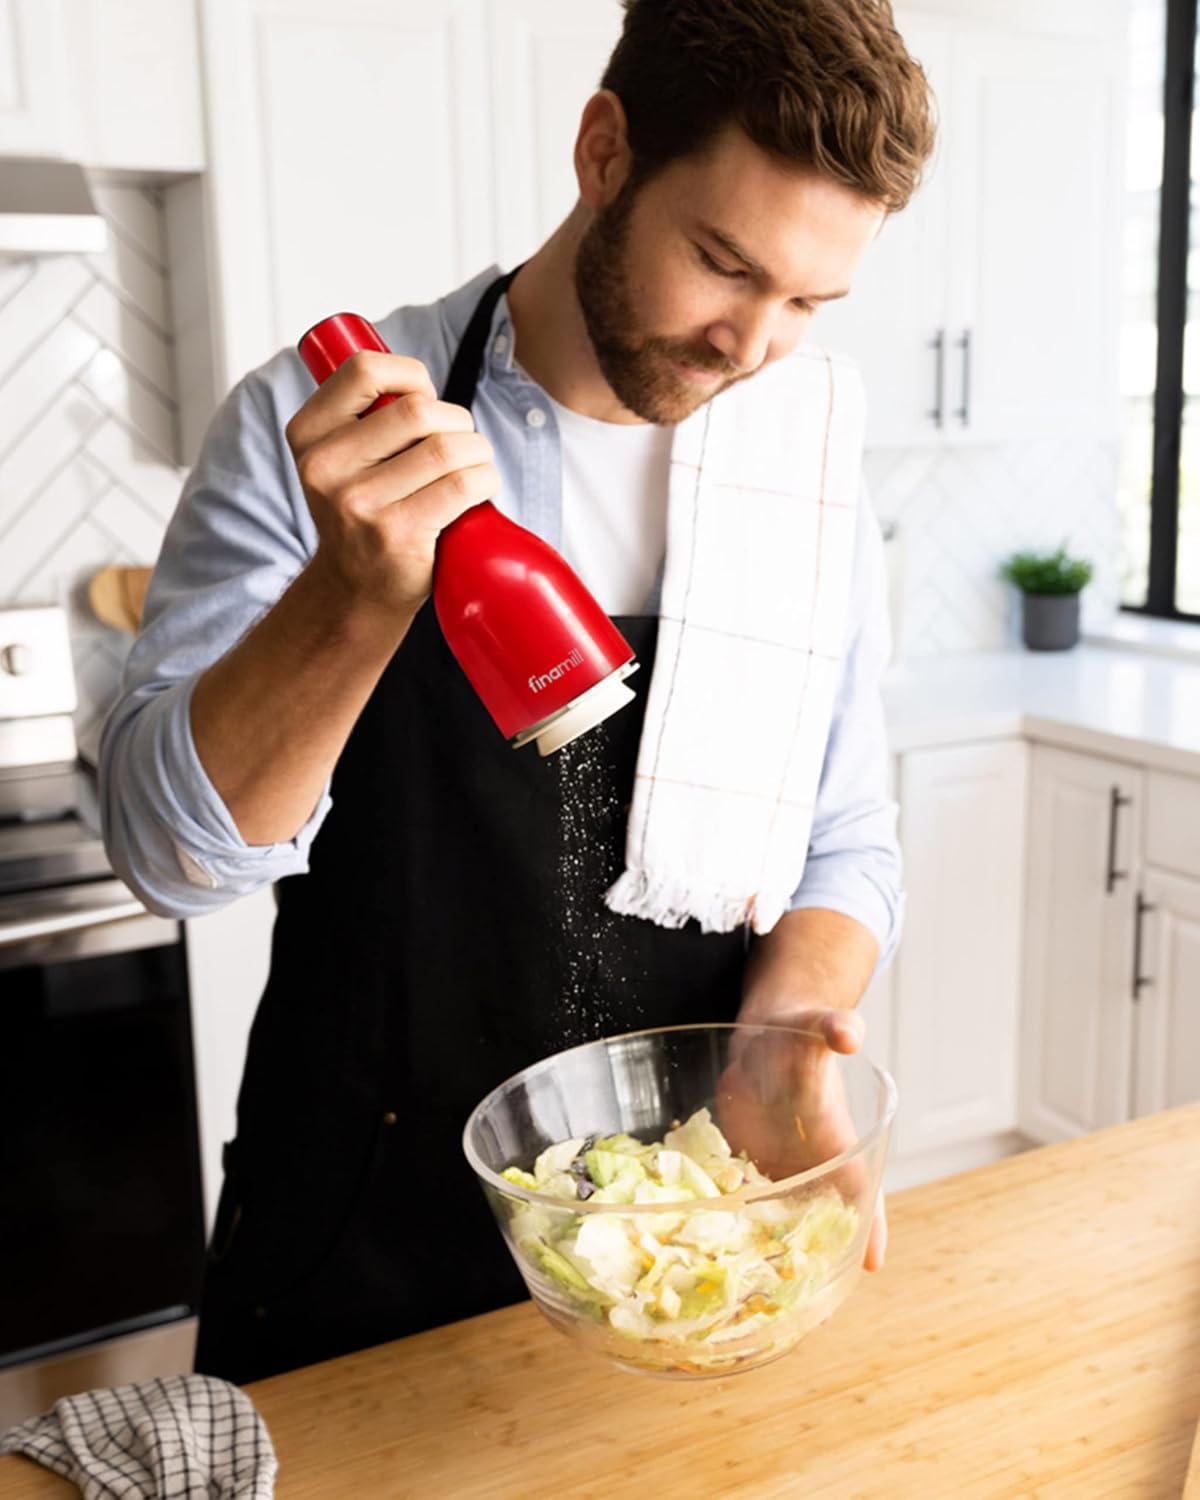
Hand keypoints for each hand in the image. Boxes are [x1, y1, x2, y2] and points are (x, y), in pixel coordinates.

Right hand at [285, 351, 500, 616]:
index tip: (424, 399)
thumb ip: (364, 415)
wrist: (356, 591)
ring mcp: (359, 504)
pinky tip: (479, 489)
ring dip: (477, 452)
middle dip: (456, 421)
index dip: (411, 374)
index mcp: (308, 434)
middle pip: (418, 410)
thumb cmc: (364, 513)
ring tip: (473, 466)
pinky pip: (461, 485)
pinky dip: (484, 480)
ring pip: (446, 447)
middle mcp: (326, 467)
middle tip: (459, 444)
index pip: (365, 370)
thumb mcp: (340, 459)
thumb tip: (418, 380)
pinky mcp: (397, 535)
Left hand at [717, 1008, 886, 1271]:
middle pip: (820, 1220)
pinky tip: (705, 1249)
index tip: (871, 1265)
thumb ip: (831, 1029)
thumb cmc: (799, 1030)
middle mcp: (809, 1164)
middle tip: (807, 1302)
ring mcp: (774, 1169)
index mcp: (837, 1139)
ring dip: (767, 1250)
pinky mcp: (740, 1165)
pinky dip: (727, 1223)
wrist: (766, 1032)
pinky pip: (736, 1201)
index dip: (869, 1227)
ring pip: (776, 1220)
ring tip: (753, 1295)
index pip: (862, 1189)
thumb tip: (847, 1032)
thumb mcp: (815, 1028)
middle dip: (814, 1256)